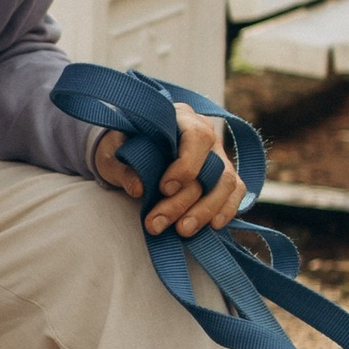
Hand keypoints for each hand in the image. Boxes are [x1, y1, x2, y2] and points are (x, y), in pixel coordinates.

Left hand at [93, 109, 244, 238]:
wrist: (129, 150)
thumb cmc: (122, 147)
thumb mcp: (113, 153)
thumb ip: (123, 167)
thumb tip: (138, 187)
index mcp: (180, 117)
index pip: (197, 136)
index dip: (186, 165)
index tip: (164, 189)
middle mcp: (205, 133)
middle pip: (210, 167)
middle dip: (184, 201)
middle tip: (157, 223)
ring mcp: (218, 154)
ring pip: (226, 183)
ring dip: (205, 210)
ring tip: (182, 231)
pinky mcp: (223, 175)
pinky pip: (235, 192)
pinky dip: (227, 209)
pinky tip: (212, 226)